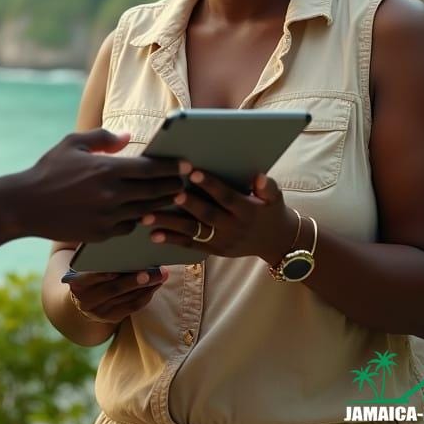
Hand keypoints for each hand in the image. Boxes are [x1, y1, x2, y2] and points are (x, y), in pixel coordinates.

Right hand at [12, 129, 187, 242]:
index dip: (171, 167)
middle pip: (154, 192)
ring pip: (145, 212)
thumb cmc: (49, 169)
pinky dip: (140, 220)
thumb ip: (103, 137)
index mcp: (106, 169)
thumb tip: (127, 137)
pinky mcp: (101, 234)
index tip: (186, 165)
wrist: (26, 205)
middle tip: (187, 183)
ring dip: (161, 205)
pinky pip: (129, 227)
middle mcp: (111, 195)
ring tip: (173, 198)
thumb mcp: (73, 143)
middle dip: (172, 186)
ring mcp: (107, 217)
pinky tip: (146, 214)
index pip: (149, 169)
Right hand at [67, 268, 168, 323]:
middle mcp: (86, 300)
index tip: (119, 267)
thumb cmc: (87, 274)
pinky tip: (155, 285)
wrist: (83, 300)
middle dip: (134, 280)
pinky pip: (132, 307)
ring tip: (161, 275)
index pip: (90, 278)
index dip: (104, 274)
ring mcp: (100, 312)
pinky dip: (145, 295)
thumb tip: (121, 243)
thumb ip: (96, 259)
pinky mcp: (112, 318)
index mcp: (76, 284)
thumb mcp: (85, 267)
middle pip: (113, 289)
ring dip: (146, 287)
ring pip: (126, 299)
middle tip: (152, 270)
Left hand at [142, 171, 297, 264]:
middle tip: (167, 194)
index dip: (210, 185)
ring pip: (193, 233)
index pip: (226, 197)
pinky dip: (172, 240)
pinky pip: (191, 246)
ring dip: (169, 225)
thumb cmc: (271, 211)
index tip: (192, 173)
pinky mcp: (213, 250)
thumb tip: (258, 178)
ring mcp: (222, 242)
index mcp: (247, 211)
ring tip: (147, 217)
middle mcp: (233, 228)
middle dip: (186, 205)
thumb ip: (267, 187)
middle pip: (207, 216)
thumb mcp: (275, 197)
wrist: (276, 242)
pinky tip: (153, 235)